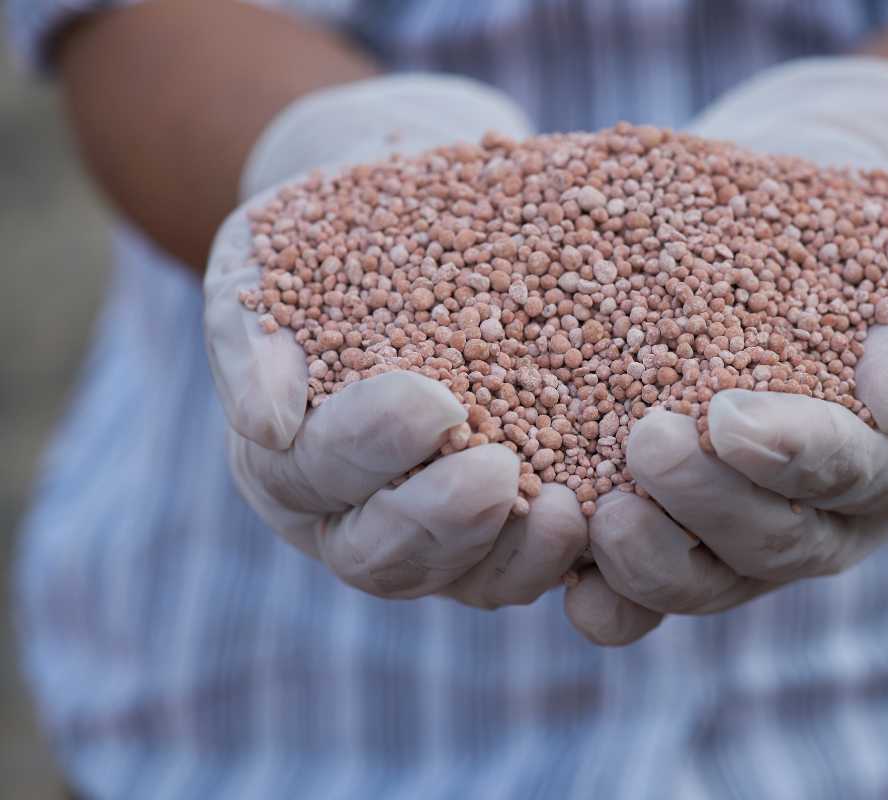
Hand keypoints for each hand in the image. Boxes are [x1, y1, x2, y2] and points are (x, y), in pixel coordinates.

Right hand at [205, 75, 588, 607]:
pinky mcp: (505, 534)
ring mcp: (432, 536)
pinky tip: (610, 513)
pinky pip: (533, 567)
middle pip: (382, 556)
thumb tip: (266, 419)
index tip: (432, 400)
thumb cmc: (318, 248)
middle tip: (497, 471)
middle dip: (440, 518)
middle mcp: (352, 518)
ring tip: (568, 510)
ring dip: (517, 554)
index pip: (312, 471)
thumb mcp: (265, 266)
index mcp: (285, 461)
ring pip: (466, 582)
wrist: (394, 233)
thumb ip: (253, 337)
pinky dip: (569, 553)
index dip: (367, 446)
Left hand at [564, 58, 887, 644]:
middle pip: (776, 547)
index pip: (858, 476)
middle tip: (647, 440)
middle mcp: (830, 520)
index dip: (796, 457)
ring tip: (598, 507)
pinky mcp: (675, 535)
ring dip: (648, 559)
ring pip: (703, 586)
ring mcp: (748, 538)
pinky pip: (638, 596)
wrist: (779, 221)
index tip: (731, 418)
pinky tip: (557, 538)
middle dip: (709, 505)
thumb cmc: (858, 230)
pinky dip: (600, 586)